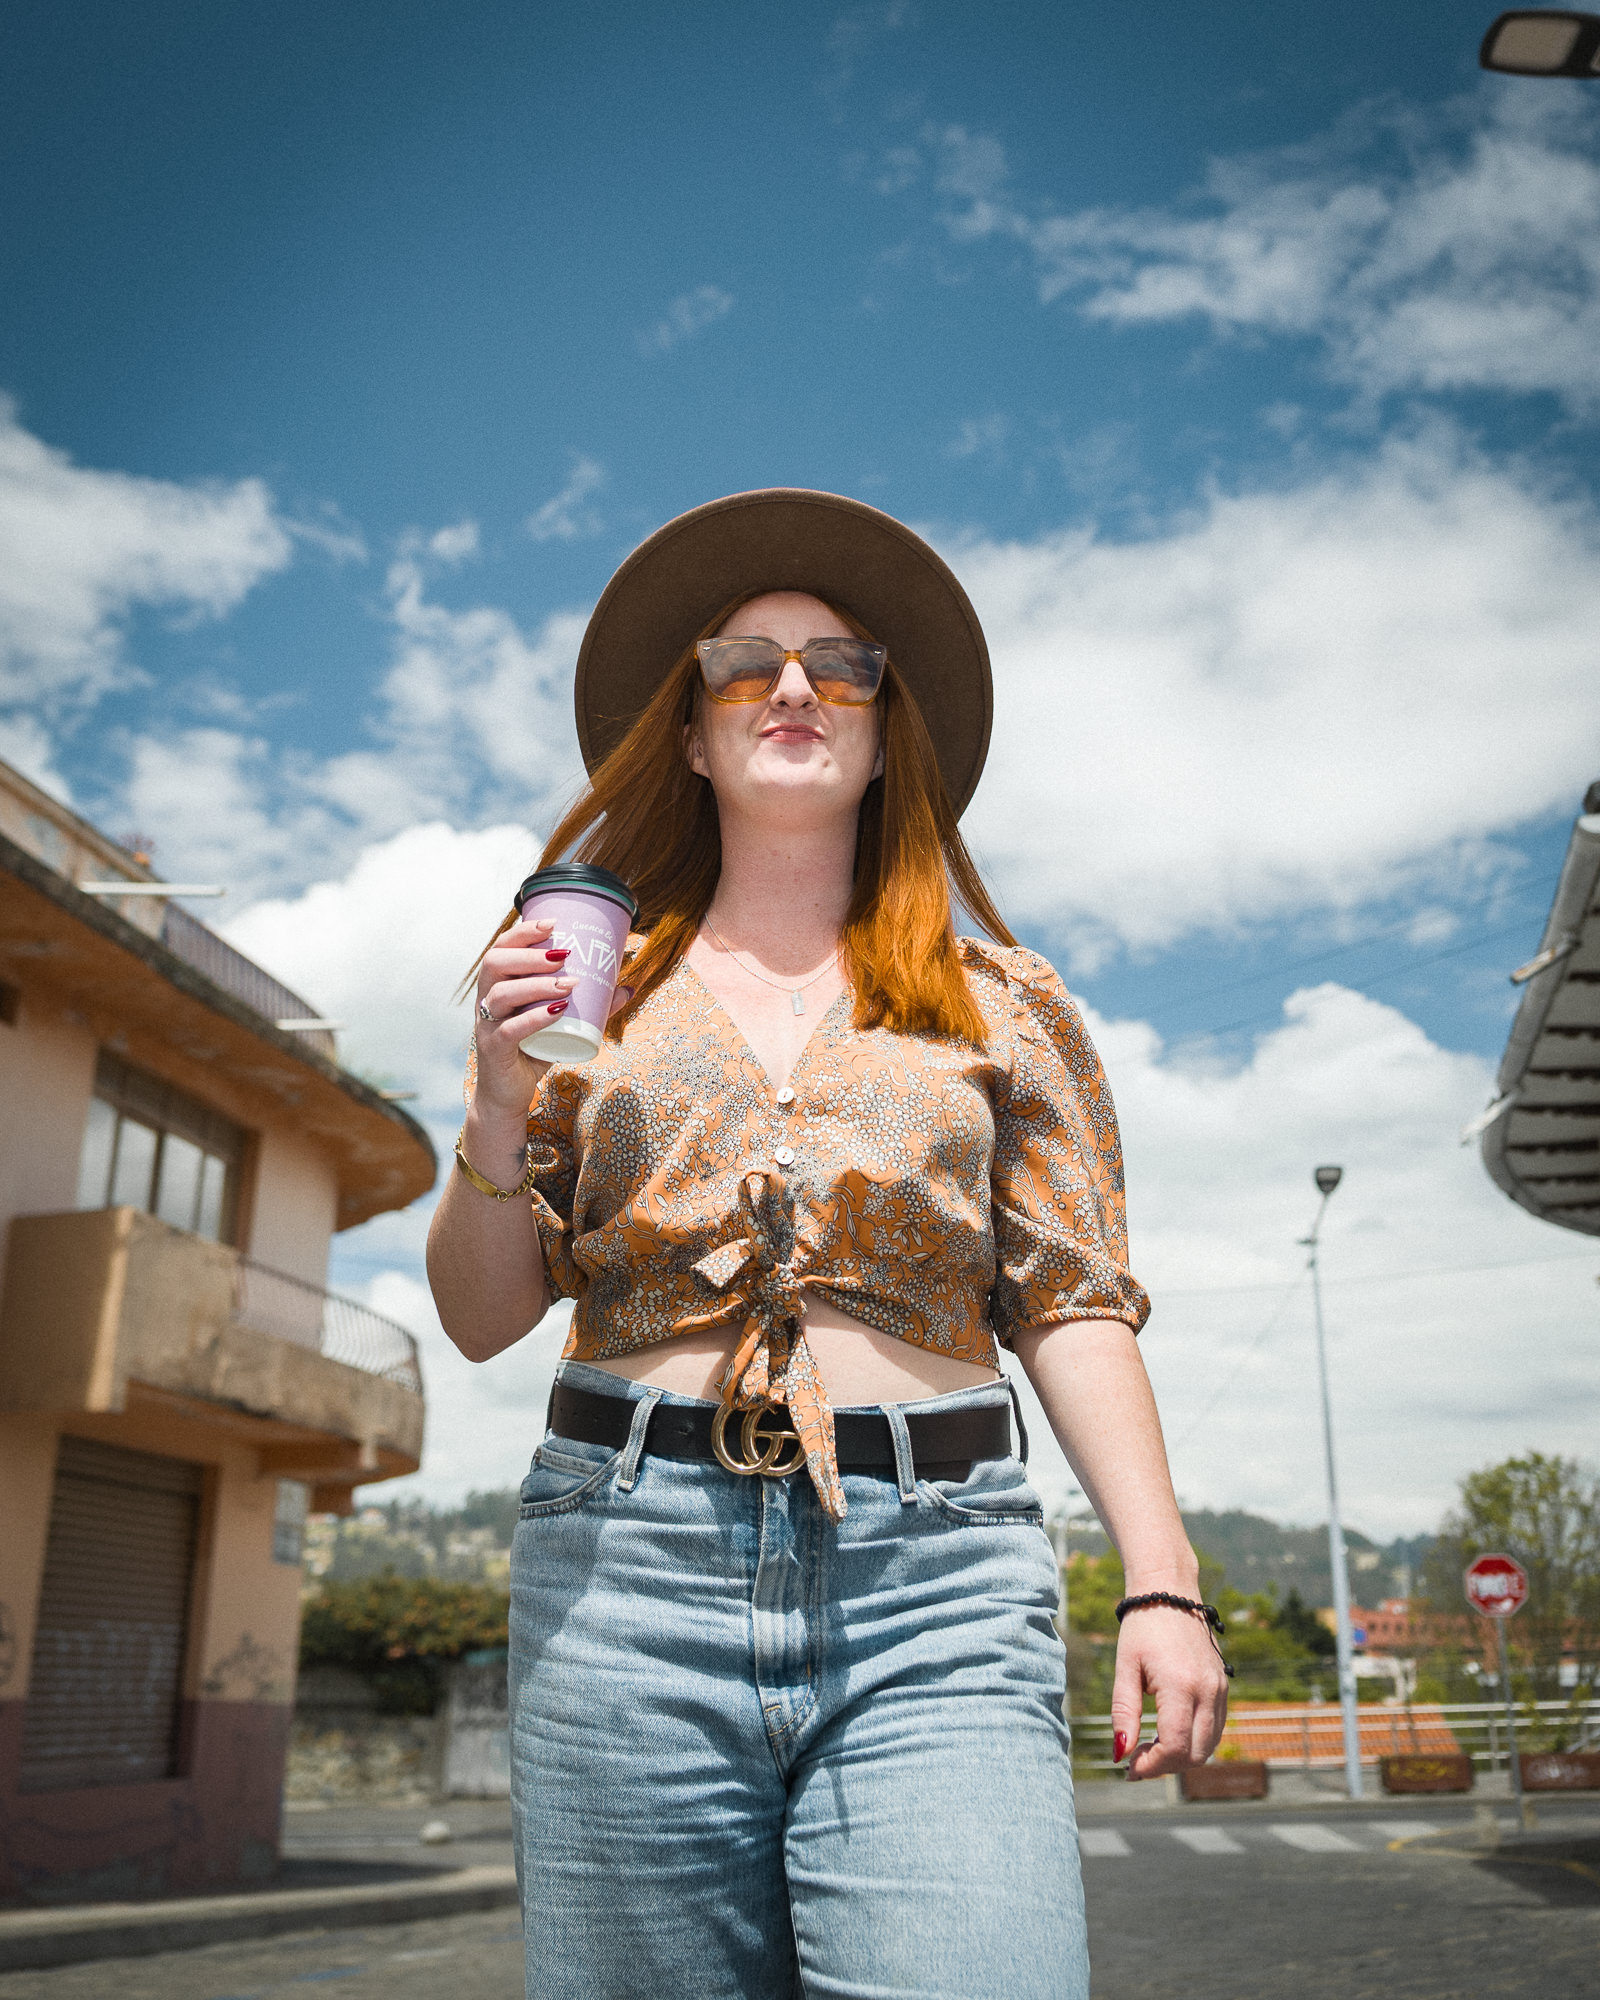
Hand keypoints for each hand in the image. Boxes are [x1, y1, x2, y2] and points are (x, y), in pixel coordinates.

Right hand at [471, 917, 573, 1113]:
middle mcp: (486, 1000)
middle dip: (529, 954)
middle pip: (495, 963)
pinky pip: (508, 1030)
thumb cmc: (531, 1051)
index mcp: (498, 985)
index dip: (523, 932)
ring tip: (568, 984)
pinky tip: (556, 1012)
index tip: (554, 923)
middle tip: (562, 954)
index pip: (502, 948)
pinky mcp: (493, 1050)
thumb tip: (627, 987)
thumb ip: (589, 1006)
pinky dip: (534, 1018)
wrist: (508, 1095)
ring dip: (536, 984)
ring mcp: (487, 1025)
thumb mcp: (560, 1024)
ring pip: (501, 995)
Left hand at [1110, 1601, 1229, 1779]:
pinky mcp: (1224, 1687)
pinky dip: (1194, 1742)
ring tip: (1149, 1749)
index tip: (1128, 1769)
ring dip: (1181, 1757)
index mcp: (1181, 1685)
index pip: (1175, 1746)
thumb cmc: (1142, 1627)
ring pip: (1208, 1746)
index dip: (1152, 1766)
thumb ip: (1123, 1713)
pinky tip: (1168, 1735)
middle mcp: (1208, 1691)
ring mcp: (1221, 1689)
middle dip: (1165, 1766)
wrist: (1169, 1592)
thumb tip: (1120, 1755)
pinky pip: (1215, 1729)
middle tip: (1136, 1762)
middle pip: (1195, 1754)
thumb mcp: (1125, 1667)